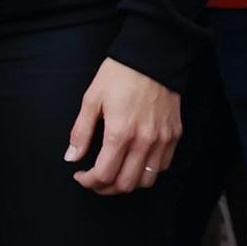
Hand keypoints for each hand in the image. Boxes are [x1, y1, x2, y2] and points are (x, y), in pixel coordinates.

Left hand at [67, 58, 180, 193]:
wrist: (152, 57)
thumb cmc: (119, 75)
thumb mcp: (92, 99)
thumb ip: (81, 132)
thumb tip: (71, 158)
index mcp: (120, 133)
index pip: (104, 174)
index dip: (89, 181)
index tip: (80, 175)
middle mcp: (144, 142)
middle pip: (126, 185)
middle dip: (105, 188)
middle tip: (94, 179)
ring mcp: (163, 140)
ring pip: (147, 181)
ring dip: (128, 184)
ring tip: (114, 174)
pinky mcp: (175, 135)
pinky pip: (162, 166)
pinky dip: (147, 172)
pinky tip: (134, 163)